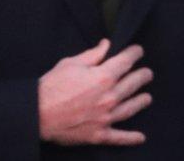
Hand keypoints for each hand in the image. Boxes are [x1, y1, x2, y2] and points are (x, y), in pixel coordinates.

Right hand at [38, 40, 153, 146]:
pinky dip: (131, 138)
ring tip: (147, 98)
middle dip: (143, 76)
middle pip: (133, 83)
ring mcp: (105, 117)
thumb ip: (93, 55)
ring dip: (142, 101)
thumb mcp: (71, 64)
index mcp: (103, 77)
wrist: (36, 113)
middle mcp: (109, 97)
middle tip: (147, 74)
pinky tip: (141, 138)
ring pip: (131, 108)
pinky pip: (119, 137)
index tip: (138, 51)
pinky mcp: (98, 134)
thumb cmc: (51, 86)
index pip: (126, 61)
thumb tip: (106, 45)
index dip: (135, 54)